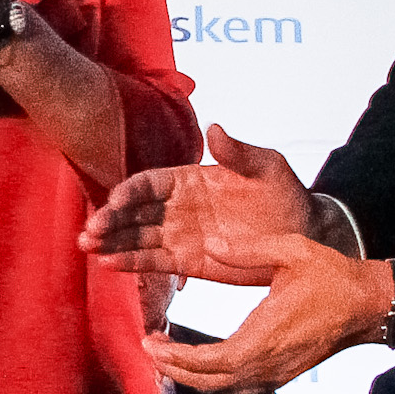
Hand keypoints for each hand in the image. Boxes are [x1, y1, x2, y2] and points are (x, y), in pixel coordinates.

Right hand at [83, 125, 319, 282]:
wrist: (308, 238)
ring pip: (136, 237)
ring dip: (110, 242)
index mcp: (189, 180)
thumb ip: (239, 152)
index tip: (116, 201)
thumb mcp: (268, 168)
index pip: (149, 183)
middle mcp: (176, 207)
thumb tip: (214, 128)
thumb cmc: (287, 197)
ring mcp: (179, 235)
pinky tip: (108, 265)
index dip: (130, 191)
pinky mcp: (186, 262)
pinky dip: (131, 263)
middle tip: (91, 230)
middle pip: (134, 212)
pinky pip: (153, 262)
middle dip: (110, 220)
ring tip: (87, 248)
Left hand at [144, 236, 394, 393]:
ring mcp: (277, 373)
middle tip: (149, 347)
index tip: (151, 342)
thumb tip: (210, 245)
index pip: (213, 362)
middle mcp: (269, 362)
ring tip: (167, 356)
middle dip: (174, 369)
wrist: (369, 305)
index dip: (178, 358)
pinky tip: (199, 365)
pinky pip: (240, 390)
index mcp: (267, 334)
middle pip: (210, 383)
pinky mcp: (283, 374)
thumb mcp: (293, 250)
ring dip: (191, 379)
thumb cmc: (334, 277)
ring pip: (224, 391)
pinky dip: (213, 383)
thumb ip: (248, 249)